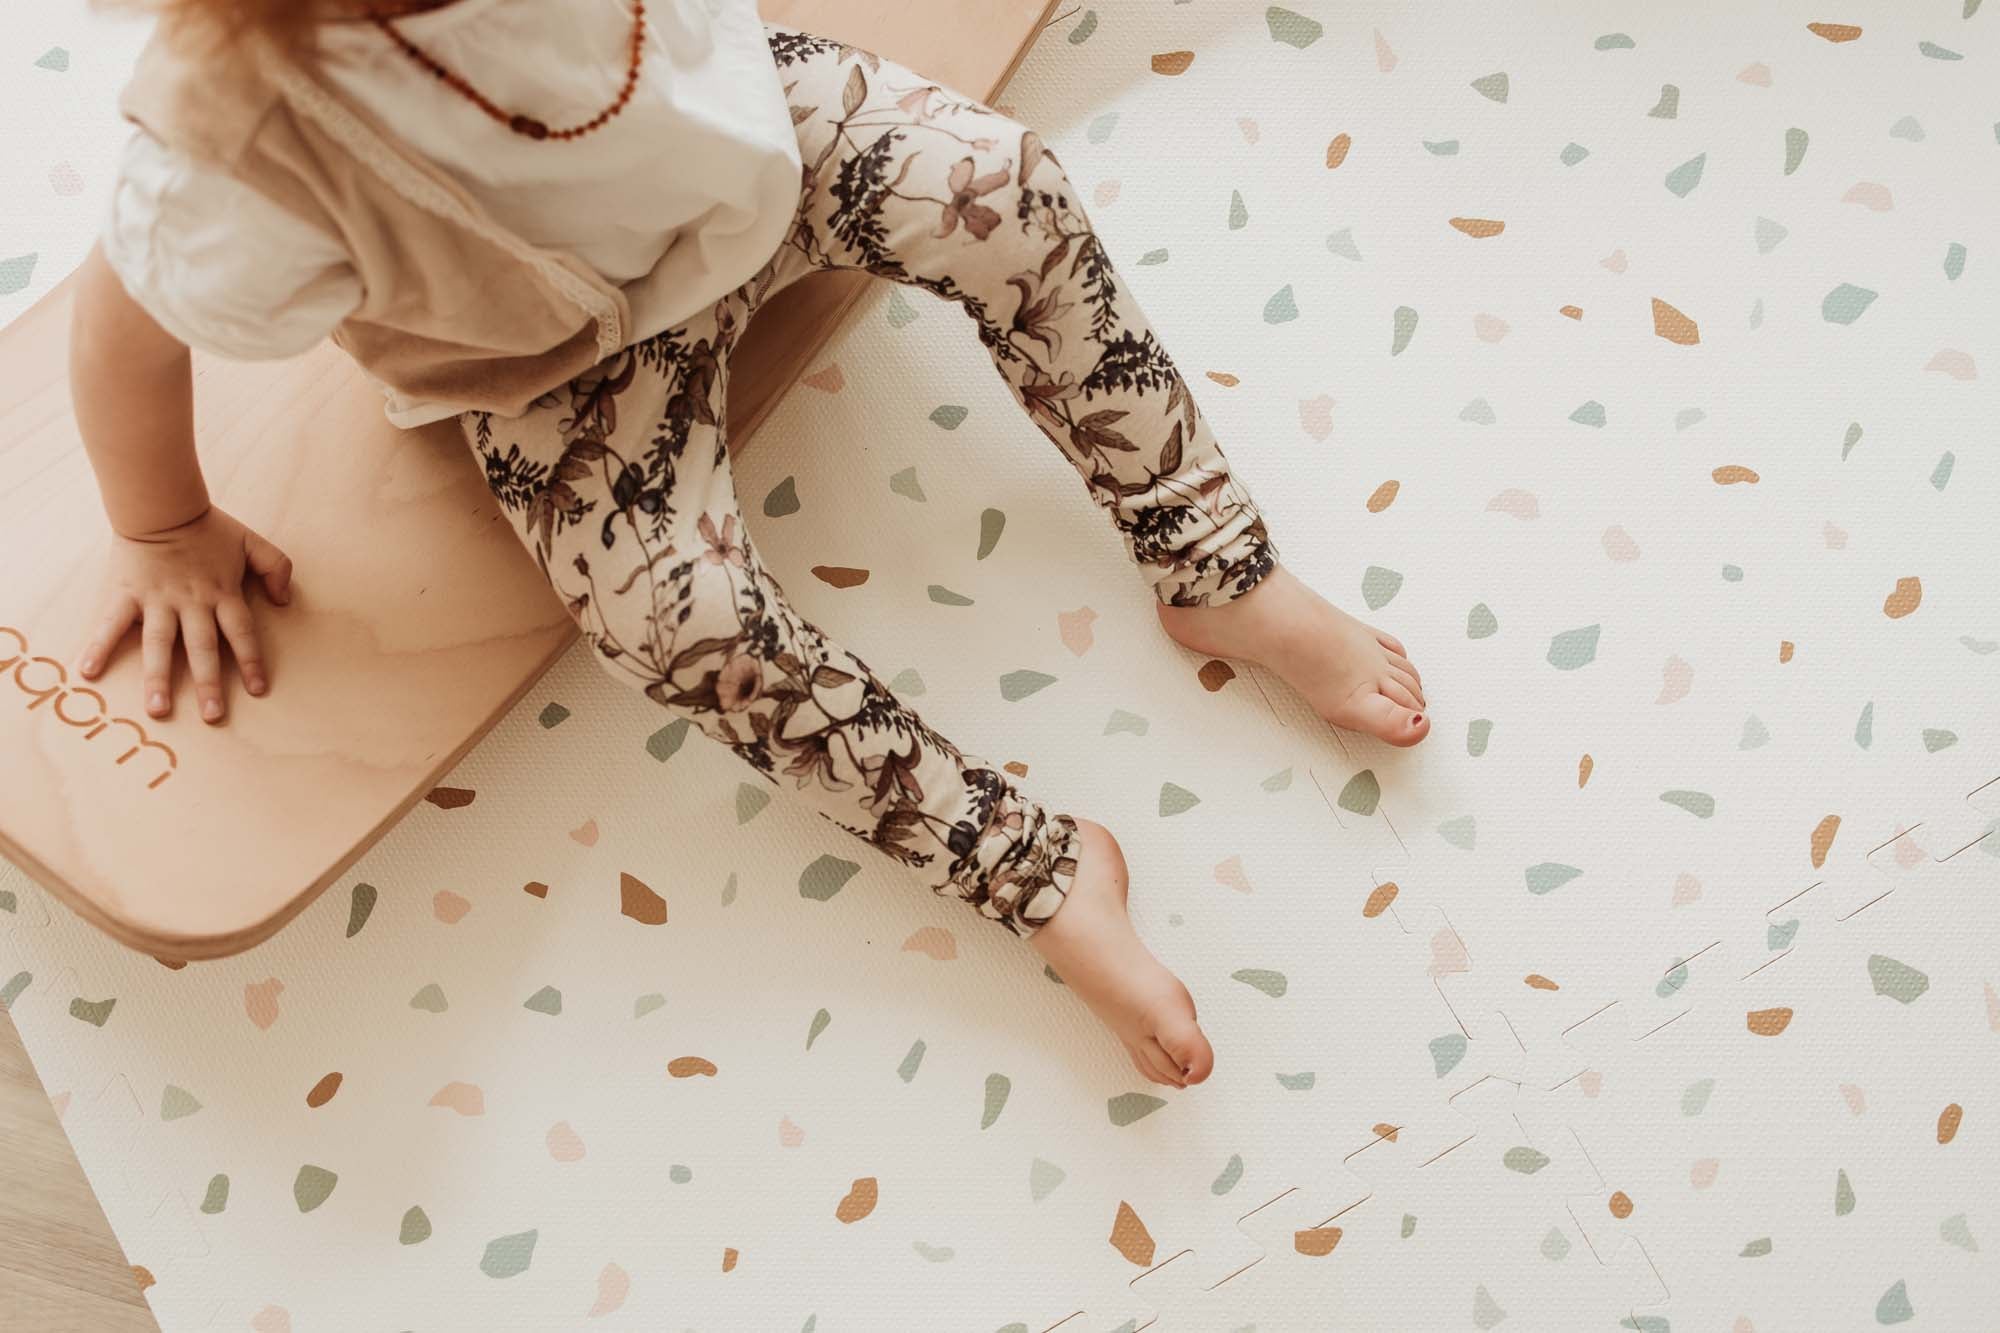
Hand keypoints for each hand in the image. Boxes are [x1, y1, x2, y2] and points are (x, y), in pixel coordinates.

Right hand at [76, 505, 293, 722]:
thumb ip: (277, 567)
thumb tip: (285, 601)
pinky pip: (111, 624)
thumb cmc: (208, 527)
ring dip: (158, 678)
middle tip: (212, 716)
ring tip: (157, 710)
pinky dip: (98, 647)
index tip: (258, 689)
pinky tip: (88, 672)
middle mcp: (191, 603)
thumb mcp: (252, 542)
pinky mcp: (127, 594)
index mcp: (222, 593)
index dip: (251, 661)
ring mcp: (157, 600)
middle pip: (202, 647)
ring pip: (160, 644)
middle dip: (208, 683)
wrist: (161, 506)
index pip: (241, 633)